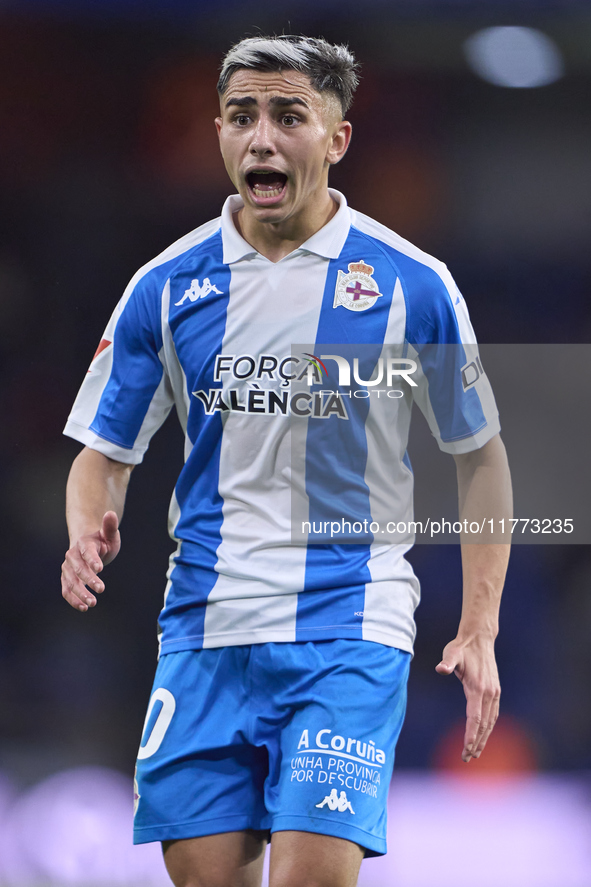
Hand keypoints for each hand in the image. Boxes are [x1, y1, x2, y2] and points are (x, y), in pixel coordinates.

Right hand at [61, 511, 120, 611]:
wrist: (87, 547)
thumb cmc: (101, 541)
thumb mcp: (109, 534)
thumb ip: (110, 527)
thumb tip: (110, 513)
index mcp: (84, 543)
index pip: (87, 552)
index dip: (92, 559)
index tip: (100, 568)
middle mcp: (72, 555)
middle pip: (78, 568)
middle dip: (88, 579)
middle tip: (101, 589)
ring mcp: (67, 568)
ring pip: (70, 581)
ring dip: (80, 593)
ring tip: (92, 603)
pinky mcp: (66, 578)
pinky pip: (66, 590)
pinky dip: (73, 599)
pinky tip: (84, 607)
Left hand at [435, 635, 499, 761]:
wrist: (479, 638)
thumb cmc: (461, 647)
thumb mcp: (451, 652)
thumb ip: (447, 662)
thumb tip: (441, 669)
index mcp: (478, 687)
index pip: (475, 717)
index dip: (471, 734)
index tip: (467, 748)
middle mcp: (489, 693)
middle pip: (484, 724)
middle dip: (476, 743)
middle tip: (466, 758)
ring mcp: (494, 693)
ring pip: (490, 722)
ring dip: (484, 738)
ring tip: (475, 753)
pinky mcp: (495, 691)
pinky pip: (493, 714)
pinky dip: (488, 727)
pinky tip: (483, 735)